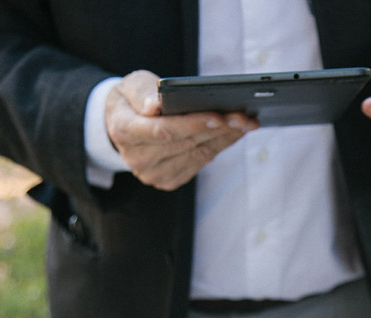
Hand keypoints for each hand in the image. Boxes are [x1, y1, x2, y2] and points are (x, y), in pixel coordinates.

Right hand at [105, 70, 259, 190]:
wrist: (124, 122)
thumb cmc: (132, 99)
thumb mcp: (131, 85)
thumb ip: (142, 92)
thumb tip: (155, 105)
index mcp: (124, 131)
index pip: (163, 130)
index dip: (193, 124)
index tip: (219, 117)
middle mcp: (137, 158)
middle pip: (186, 143)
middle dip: (218, 129)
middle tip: (244, 117)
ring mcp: (153, 173)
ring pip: (197, 154)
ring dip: (225, 138)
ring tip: (246, 123)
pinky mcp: (168, 180)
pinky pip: (200, 162)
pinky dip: (219, 147)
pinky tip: (234, 134)